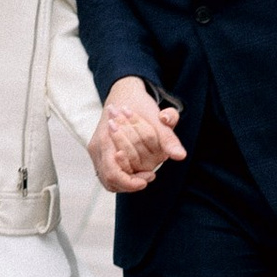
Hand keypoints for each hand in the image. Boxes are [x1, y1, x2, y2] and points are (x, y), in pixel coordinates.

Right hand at [93, 77, 186, 197]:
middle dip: (132, 181)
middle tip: (150, 175)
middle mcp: (98, 147)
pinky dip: (124, 178)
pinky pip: (109, 174)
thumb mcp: (156, 118)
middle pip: (110, 179)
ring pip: (108, 180)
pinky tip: (137, 173)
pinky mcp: (101, 155)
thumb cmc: (138, 104)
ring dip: (127, 182)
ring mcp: (97, 152)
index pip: (113, 172)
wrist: (125, 93)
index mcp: (106, 138)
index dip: (130, 181)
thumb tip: (179, 155)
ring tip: (144, 176)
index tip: (150, 177)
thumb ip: (167, 137)